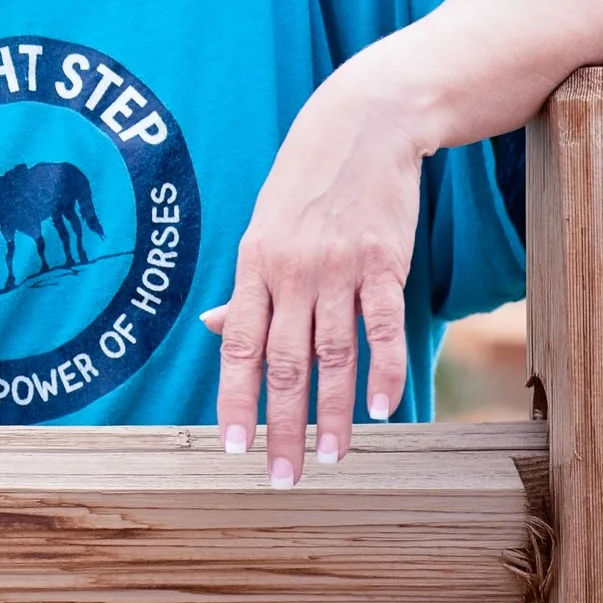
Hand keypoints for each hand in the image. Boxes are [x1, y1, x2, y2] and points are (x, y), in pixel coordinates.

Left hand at [202, 52, 433, 486]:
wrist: (361, 125)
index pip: (240, 347)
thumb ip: (247, 286)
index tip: (233, 450)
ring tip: (330, 457)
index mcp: (254, 265)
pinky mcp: (383, 259)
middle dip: (281, 426)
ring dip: (332, 412)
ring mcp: (338, 265)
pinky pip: (381, 324)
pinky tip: (384, 409)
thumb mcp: (263, 228)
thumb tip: (218, 331)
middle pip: (284, 363)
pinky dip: (383, 369)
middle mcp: (291, 270)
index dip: (236, 401)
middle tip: (282, 477)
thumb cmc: (307, 184)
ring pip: (333, 353)